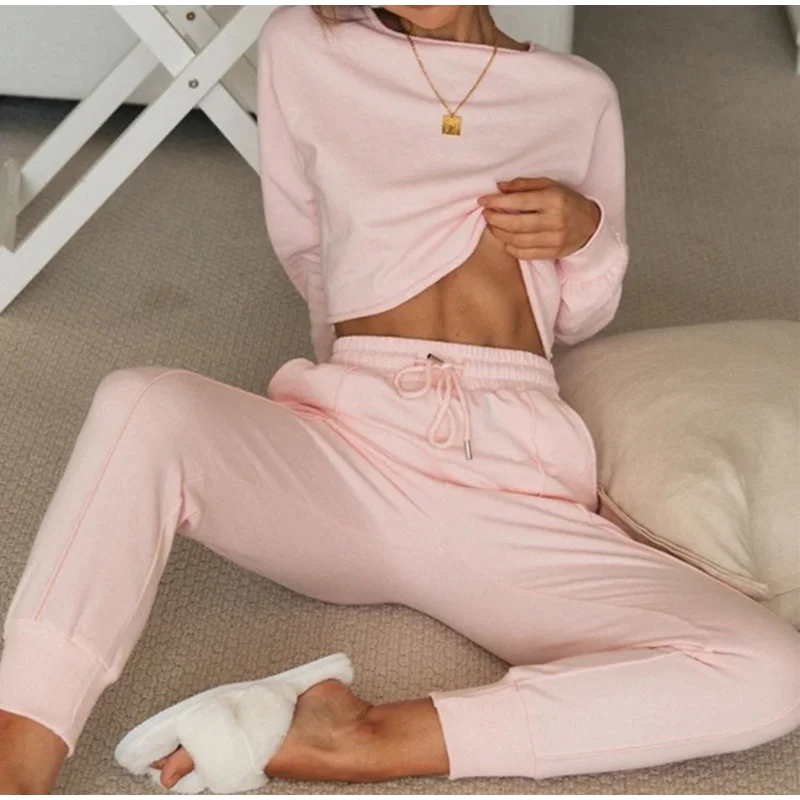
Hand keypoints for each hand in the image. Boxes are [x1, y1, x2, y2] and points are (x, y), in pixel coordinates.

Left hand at [478, 177, 600, 259]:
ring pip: (518, 241)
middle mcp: (555, 220)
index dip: (497, 202)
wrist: (590, 224)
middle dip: (495, 219)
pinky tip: (506, 240)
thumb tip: (499, 187)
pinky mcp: (553, 253)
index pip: (519, 202)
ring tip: (493, 226)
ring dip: (500, 234)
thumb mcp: (550, 186)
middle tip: (486, 214)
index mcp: (553, 200)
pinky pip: (525, 254)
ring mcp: (554, 239)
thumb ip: (524, 185)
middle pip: (515, 224)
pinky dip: (511, 248)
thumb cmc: (567, 201)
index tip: (483, 201)